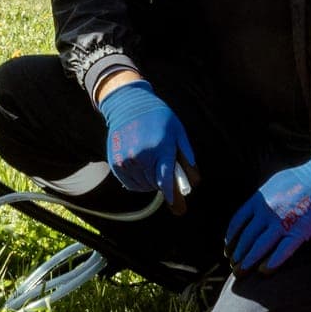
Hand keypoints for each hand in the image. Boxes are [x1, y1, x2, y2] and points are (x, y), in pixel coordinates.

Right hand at [96, 77, 197, 207]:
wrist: (128, 104)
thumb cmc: (158, 117)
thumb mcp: (178, 131)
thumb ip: (186, 155)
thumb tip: (194, 180)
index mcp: (160, 147)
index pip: (166, 180)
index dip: (173, 195)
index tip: (178, 207)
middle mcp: (142, 156)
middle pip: (155, 184)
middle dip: (162, 181)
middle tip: (163, 170)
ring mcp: (127, 160)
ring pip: (143, 185)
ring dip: (150, 182)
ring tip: (151, 165)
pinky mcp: (116, 162)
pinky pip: (130, 183)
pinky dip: (138, 182)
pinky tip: (141, 170)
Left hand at [225, 149, 310, 275]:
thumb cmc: (306, 177)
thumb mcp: (275, 183)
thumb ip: (264, 199)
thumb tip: (255, 211)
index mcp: (260, 198)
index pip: (238, 222)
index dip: (231, 238)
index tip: (228, 250)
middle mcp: (267, 210)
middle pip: (246, 237)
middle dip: (238, 255)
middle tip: (234, 268)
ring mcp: (283, 220)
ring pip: (260, 246)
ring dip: (249, 261)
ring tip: (242, 273)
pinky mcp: (301, 229)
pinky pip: (283, 249)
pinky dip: (272, 262)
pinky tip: (265, 271)